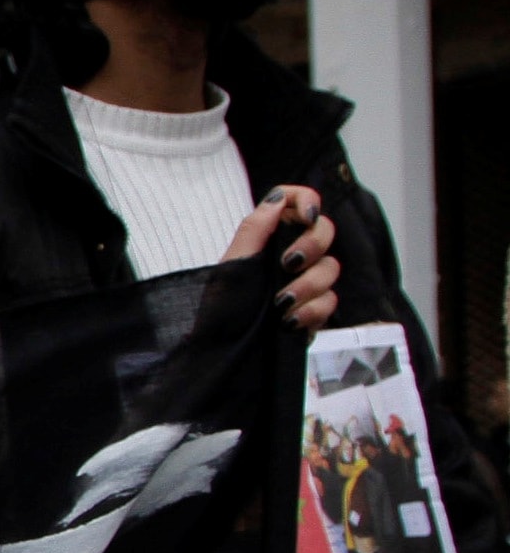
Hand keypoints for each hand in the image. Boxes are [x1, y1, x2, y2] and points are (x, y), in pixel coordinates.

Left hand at [225, 186, 339, 332]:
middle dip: (312, 245)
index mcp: (267, 239)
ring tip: (281, 302)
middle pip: (324, 230)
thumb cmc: (220, 310)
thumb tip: (278, 199)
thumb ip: (254, 231)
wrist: (223, 353)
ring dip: (308, 284)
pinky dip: (312, 310)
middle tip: (287, 264)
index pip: (296, 203)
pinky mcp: (313, 308)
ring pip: (331, 267)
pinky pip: (330, 301)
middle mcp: (289, 255)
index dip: (307, 200)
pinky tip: (289, 321)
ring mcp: (304, 281)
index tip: (306, 216)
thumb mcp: (231, 268)